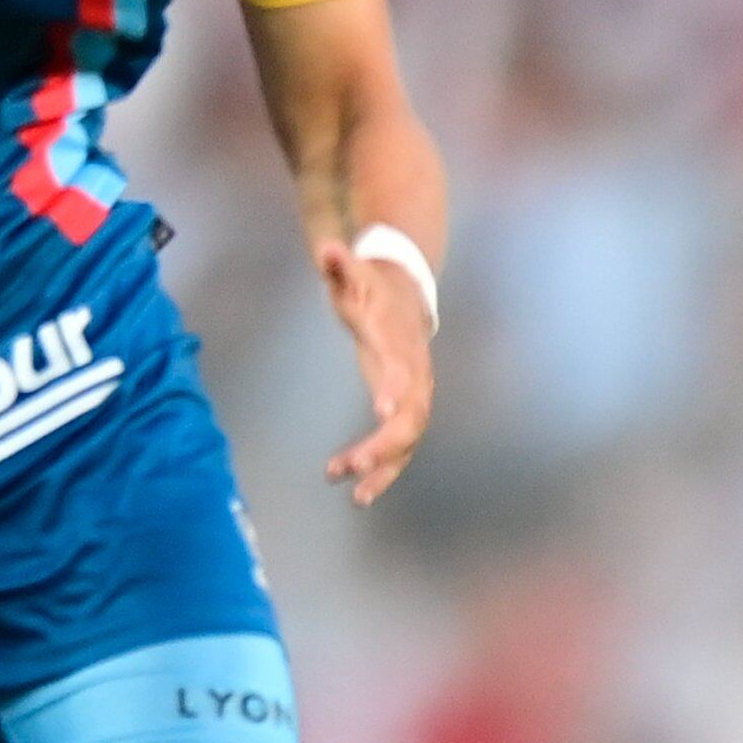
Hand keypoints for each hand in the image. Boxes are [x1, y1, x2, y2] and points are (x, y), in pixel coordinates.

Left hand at [319, 236, 434, 505]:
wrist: (409, 296)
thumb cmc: (373, 290)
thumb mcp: (354, 274)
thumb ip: (340, 264)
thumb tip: (327, 248)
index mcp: (398, 341)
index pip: (402, 367)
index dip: (394, 388)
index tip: (382, 411)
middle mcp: (415, 374)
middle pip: (409, 415)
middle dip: (383, 444)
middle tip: (349, 464)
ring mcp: (415, 396)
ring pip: (407, 439)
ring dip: (383, 466)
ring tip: (353, 492)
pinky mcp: (407, 411)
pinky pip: (401, 449)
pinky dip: (384, 472)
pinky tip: (359, 494)